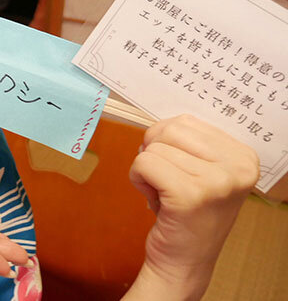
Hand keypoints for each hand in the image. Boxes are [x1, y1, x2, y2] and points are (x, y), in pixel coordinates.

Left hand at [127, 115, 258, 297]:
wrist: (185, 261)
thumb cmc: (185, 211)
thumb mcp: (200, 170)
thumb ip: (188, 141)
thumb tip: (157, 121)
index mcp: (244, 156)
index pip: (186, 121)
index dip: (167, 142)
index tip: (180, 170)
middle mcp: (238, 167)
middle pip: (169, 130)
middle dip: (155, 152)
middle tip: (167, 183)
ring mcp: (217, 181)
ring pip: (154, 147)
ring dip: (147, 169)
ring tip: (165, 194)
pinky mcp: (190, 194)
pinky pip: (143, 163)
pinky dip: (138, 179)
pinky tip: (155, 200)